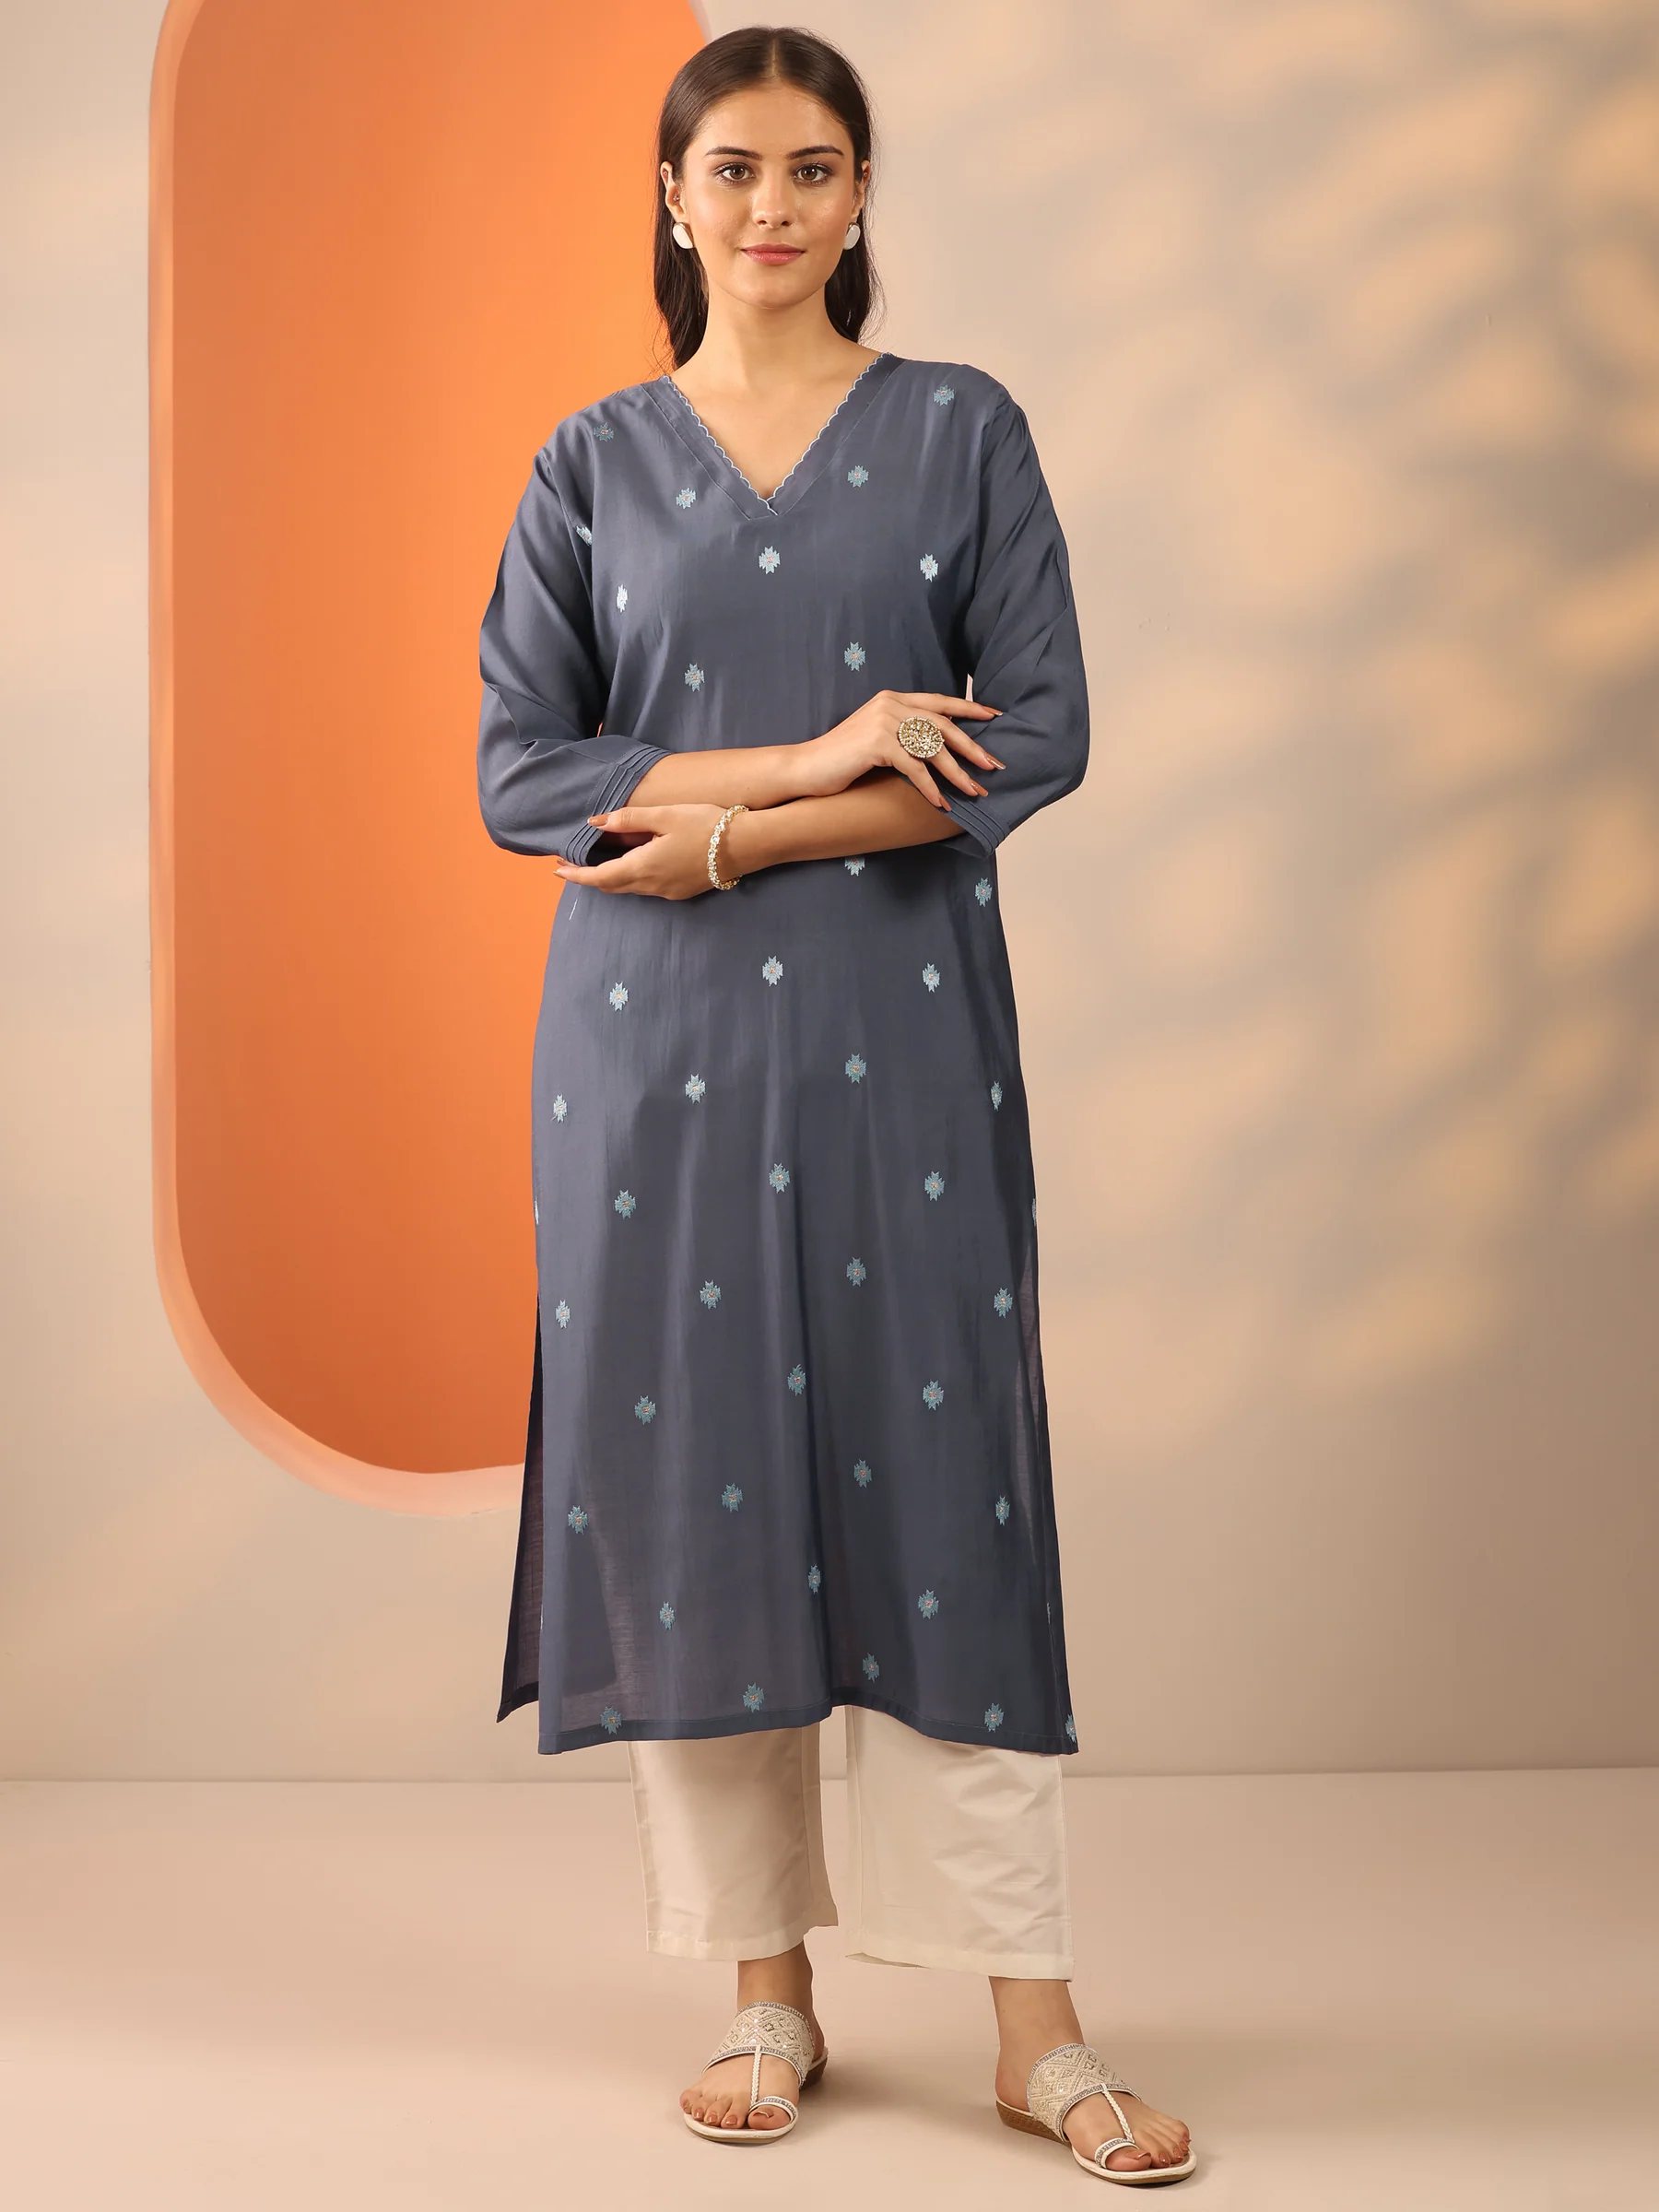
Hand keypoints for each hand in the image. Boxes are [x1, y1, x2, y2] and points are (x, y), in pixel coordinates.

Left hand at [553, 803, 727, 899]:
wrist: (747, 845)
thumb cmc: (706, 824)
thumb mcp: (664, 815)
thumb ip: (628, 819)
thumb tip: (595, 823)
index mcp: (643, 866)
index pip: (599, 877)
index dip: (576, 875)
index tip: (557, 870)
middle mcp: (652, 886)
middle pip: (612, 887)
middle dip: (589, 878)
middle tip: (570, 865)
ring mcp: (668, 892)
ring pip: (629, 888)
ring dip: (609, 879)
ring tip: (595, 864)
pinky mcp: (681, 891)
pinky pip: (646, 888)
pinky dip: (630, 879)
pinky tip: (631, 865)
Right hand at [794, 690, 1003, 809]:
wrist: (806, 768)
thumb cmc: (843, 760)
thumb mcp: (878, 739)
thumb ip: (904, 733)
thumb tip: (939, 747)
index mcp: (893, 699)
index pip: (940, 702)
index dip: (970, 708)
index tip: (996, 717)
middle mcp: (890, 704)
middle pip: (943, 724)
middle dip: (972, 747)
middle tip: (994, 766)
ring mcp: (883, 721)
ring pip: (933, 748)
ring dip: (957, 774)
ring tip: (975, 791)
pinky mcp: (876, 743)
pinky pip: (914, 768)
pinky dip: (930, 788)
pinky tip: (941, 803)